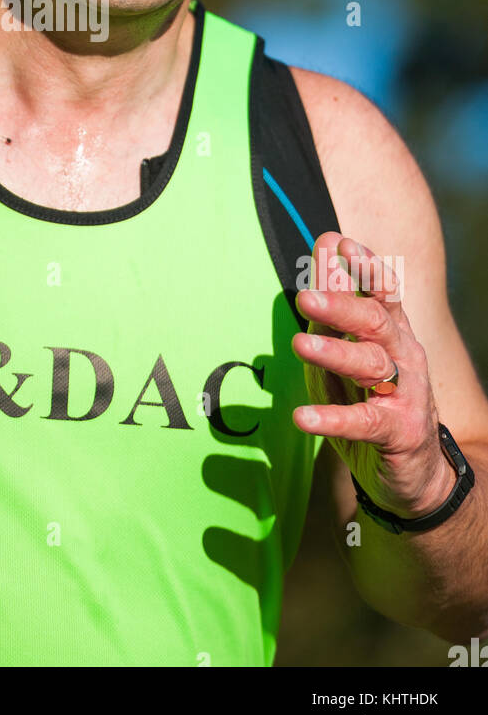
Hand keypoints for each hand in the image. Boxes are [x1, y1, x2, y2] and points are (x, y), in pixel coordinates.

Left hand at [292, 231, 456, 517]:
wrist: (414, 472)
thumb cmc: (373, 400)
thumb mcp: (347, 350)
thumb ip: (335, 306)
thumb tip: (321, 250)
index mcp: (391, 330)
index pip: (382, 290)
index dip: (364, 265)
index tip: (338, 242)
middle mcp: (403, 354)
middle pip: (375, 321)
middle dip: (342, 305)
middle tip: (305, 297)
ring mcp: (406, 392)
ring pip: (372, 364)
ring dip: (334, 353)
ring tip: (300, 343)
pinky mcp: (400, 431)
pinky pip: (366, 421)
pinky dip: (333, 418)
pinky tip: (303, 417)